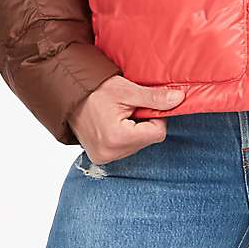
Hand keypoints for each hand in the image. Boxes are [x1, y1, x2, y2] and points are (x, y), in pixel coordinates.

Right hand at [67, 75, 185, 164]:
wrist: (69, 93)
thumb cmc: (96, 89)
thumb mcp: (128, 90)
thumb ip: (154, 98)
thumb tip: (179, 99)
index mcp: (118, 138)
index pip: (157, 134)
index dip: (156, 117)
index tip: (143, 104)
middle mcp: (110, 153)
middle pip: (147, 140)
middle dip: (144, 123)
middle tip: (129, 108)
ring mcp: (103, 158)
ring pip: (137, 145)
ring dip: (134, 130)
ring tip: (119, 114)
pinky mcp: (99, 158)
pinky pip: (124, 149)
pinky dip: (124, 136)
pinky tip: (113, 123)